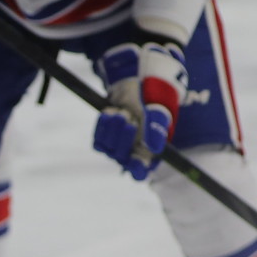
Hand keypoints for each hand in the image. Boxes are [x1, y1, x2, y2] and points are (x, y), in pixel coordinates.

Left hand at [92, 39, 186, 179]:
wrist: (134, 84)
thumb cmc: (152, 99)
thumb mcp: (158, 109)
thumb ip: (157, 127)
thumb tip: (154, 147)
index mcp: (148, 153)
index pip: (140, 172)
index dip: (137, 170)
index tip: (135, 161)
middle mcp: (131, 154)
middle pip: (122, 158)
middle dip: (124, 138)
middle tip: (129, 117)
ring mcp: (115, 148)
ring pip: (108, 149)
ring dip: (114, 129)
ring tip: (122, 111)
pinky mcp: (102, 139)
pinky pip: (98, 141)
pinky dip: (104, 126)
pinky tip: (111, 112)